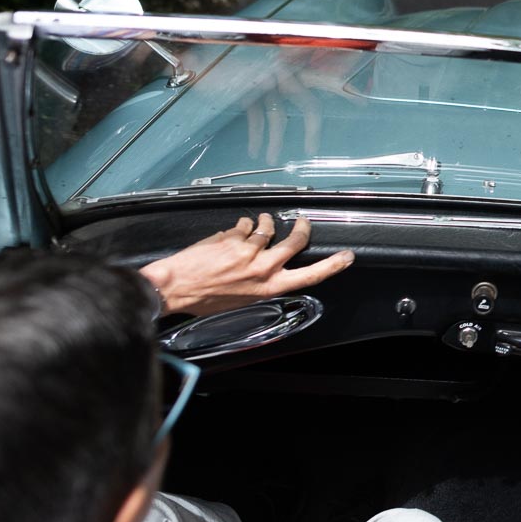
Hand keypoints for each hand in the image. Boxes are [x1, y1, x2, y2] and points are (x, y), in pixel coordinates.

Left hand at [140, 214, 354, 316]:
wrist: (173, 289)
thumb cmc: (204, 300)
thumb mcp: (242, 300)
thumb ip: (260, 283)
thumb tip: (270, 270)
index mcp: (269, 287)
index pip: (310, 276)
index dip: (332, 265)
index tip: (347, 256)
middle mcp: (263, 268)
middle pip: (295, 242)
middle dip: (302, 228)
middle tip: (302, 222)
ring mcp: (247, 250)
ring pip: (268, 228)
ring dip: (267, 222)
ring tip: (262, 221)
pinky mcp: (231, 237)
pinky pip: (245, 225)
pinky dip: (243, 225)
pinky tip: (238, 228)